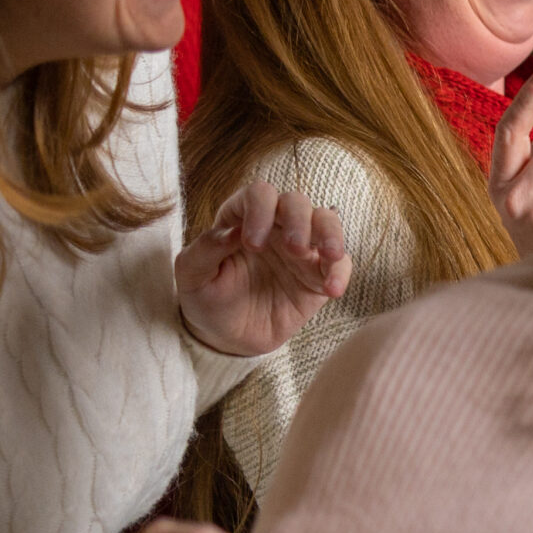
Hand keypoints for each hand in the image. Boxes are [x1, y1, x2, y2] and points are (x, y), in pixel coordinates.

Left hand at [177, 182, 350, 356]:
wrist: (228, 338)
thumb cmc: (207, 299)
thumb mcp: (191, 276)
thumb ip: (205, 250)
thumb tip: (232, 230)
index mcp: (242, 218)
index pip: (259, 195)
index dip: (260, 210)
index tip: (253, 243)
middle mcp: (275, 227)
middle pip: (296, 202)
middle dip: (299, 220)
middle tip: (293, 248)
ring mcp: (301, 250)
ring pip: (326, 221)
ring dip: (331, 234)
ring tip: (329, 255)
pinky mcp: (318, 275)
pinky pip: (341, 264)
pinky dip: (340, 272)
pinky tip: (332, 290)